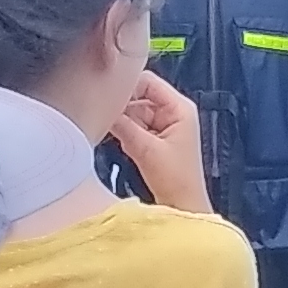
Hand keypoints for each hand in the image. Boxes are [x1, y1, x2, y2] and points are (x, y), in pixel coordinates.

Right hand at [113, 71, 212, 212]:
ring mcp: (164, 125)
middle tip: (105, 117)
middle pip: (139, 95)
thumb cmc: (178, 180)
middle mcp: (173, 112)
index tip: (107, 96)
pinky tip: (123, 143)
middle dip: (122, 107)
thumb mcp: (146, 149)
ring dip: (122, 122)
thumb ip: (123, 126)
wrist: (183, 206)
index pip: (148, 81)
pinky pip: (133, 126)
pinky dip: (125, 133)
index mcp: (180, 108)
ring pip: (133, 112)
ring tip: (117, 134)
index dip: (127, 86)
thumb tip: (103, 110)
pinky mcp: (155, 138)